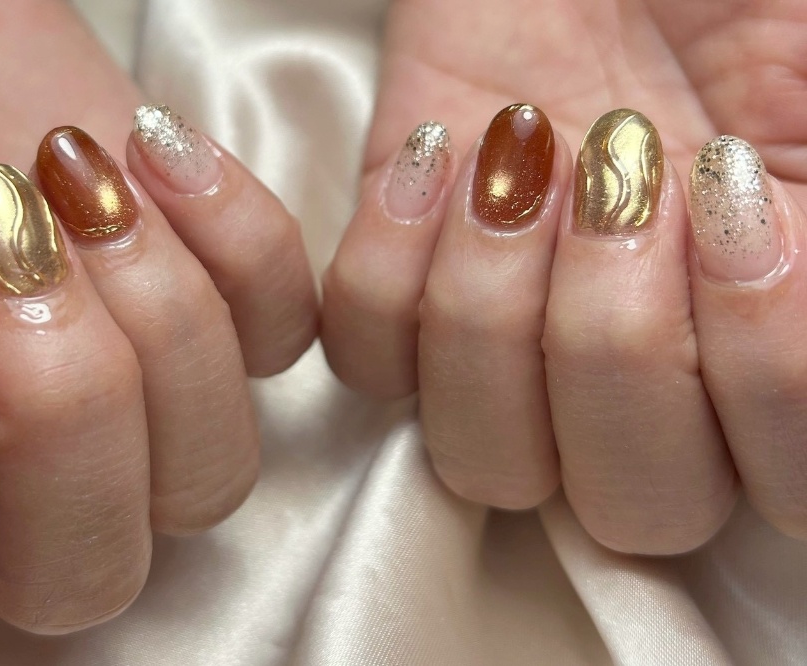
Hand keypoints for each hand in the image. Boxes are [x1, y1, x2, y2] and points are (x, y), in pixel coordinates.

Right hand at [0, 1, 315, 661]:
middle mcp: (9, 478)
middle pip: (87, 573)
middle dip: (57, 408)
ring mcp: (134, 401)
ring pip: (209, 477)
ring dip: (156, 323)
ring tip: (67, 176)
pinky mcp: (218, 302)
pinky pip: (286, 332)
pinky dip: (238, 238)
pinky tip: (150, 147)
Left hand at [323, 0, 806, 553]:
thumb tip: (796, 271)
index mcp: (770, 340)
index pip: (784, 481)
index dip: (765, 367)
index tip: (725, 185)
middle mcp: (648, 375)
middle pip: (633, 503)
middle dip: (619, 343)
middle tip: (620, 184)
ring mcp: (515, 348)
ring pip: (489, 460)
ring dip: (497, 308)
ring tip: (522, 158)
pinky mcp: (402, 293)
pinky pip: (368, 362)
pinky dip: (389, 259)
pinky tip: (438, 150)